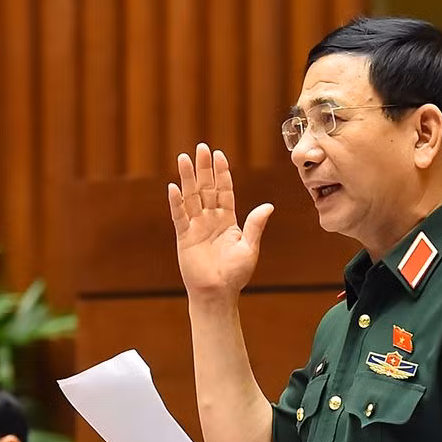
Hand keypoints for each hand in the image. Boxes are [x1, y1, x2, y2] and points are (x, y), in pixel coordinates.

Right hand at [167, 145, 273, 300]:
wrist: (218, 293)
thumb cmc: (235, 274)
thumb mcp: (249, 248)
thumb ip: (255, 225)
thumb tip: (268, 206)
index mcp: (228, 220)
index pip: (224, 190)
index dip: (222, 173)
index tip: (219, 155)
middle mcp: (211, 219)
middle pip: (206, 188)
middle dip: (204, 168)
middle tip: (201, 148)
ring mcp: (196, 226)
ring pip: (191, 197)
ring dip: (187, 178)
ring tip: (183, 158)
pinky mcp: (184, 237)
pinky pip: (180, 216)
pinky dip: (176, 202)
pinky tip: (173, 187)